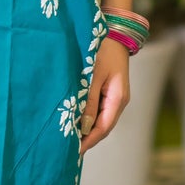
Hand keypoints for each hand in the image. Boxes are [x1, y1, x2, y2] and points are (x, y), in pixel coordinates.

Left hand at [79, 36, 129, 153]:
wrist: (114, 33)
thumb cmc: (103, 51)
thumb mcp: (93, 76)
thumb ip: (89, 101)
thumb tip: (84, 126)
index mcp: (118, 99)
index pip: (103, 128)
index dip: (88, 141)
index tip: (73, 151)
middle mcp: (118, 101)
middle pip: (102, 127)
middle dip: (86, 139)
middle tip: (67, 150)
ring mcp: (114, 97)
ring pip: (99, 120)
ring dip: (85, 129)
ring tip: (68, 139)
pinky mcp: (108, 92)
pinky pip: (97, 110)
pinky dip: (86, 117)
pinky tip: (74, 121)